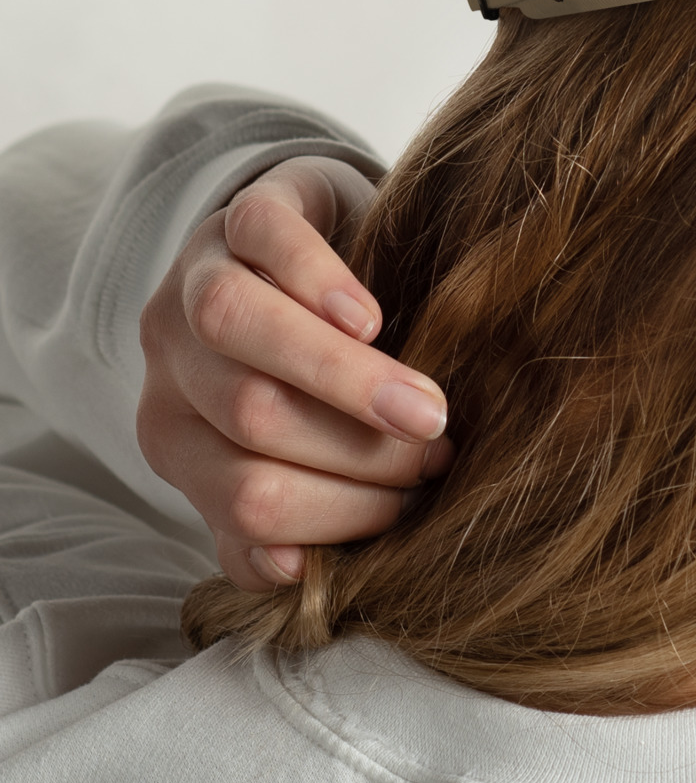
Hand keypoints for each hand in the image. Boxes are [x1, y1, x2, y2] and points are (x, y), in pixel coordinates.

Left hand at [137, 155, 451, 588]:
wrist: (315, 259)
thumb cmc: (315, 380)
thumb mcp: (297, 459)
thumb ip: (283, 520)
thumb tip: (293, 570)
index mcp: (179, 439)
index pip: (248, 498)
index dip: (340, 513)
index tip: (415, 507)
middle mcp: (171, 362)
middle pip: (252, 417)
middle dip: (357, 448)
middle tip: (438, 454)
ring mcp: (197, 277)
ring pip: (240, 328)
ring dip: (344, 379)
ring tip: (427, 408)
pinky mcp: (244, 212)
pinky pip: (264, 240)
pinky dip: (317, 282)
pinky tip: (371, 320)